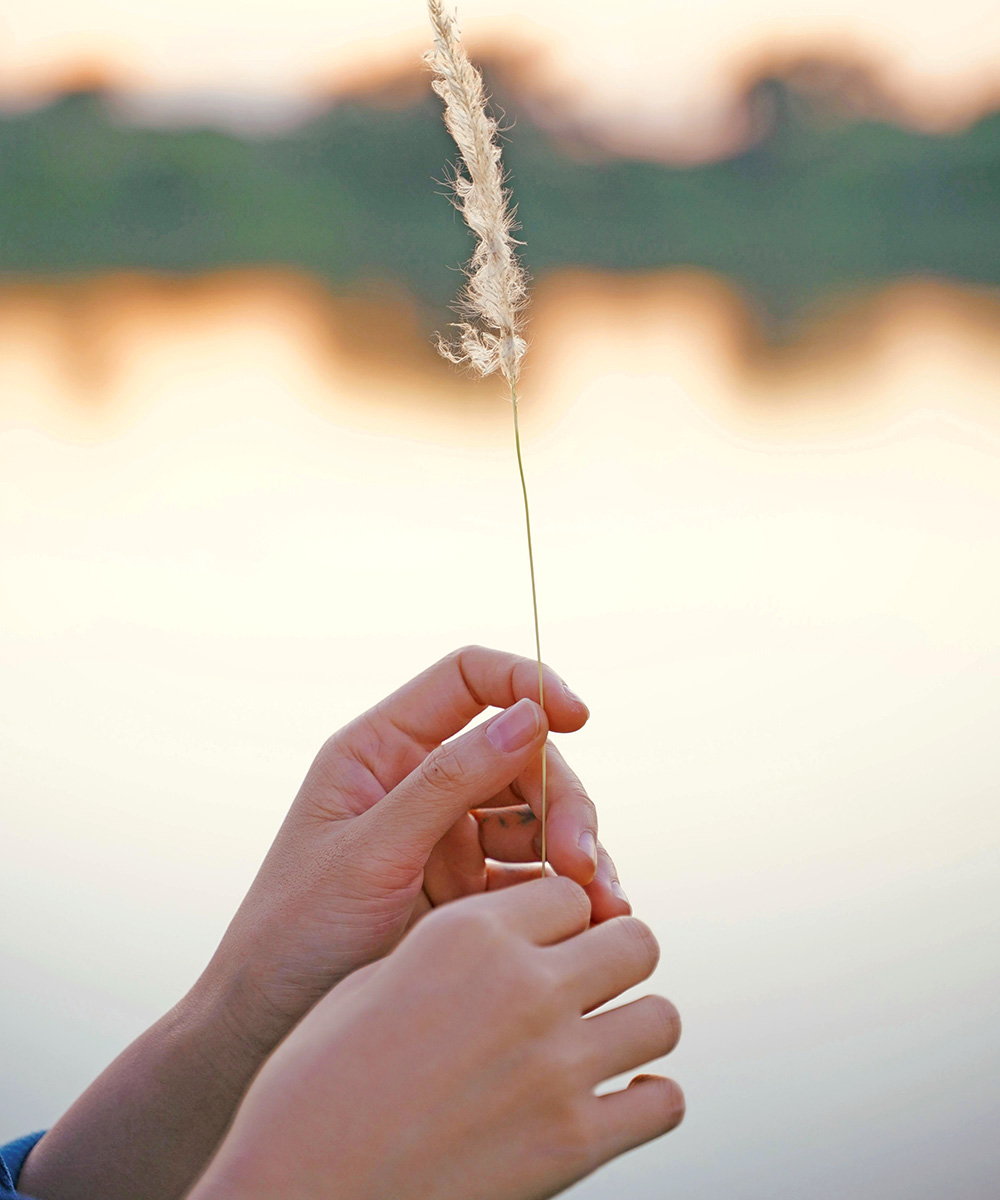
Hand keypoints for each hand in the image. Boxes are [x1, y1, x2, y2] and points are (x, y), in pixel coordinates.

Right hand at [189, 878, 683, 1199]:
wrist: (299, 1192)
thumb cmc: (314, 1089)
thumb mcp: (372, 983)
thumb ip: (451, 950)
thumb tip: (505, 941)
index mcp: (466, 935)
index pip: (568, 893)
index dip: (561, 919)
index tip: (549, 943)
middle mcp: (523, 986)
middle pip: (635, 941)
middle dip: (617, 959)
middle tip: (591, 987)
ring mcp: (556, 1066)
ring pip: (662, 1017)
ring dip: (637, 1026)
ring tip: (604, 1044)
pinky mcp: (575, 1144)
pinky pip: (663, 1102)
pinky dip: (646, 1101)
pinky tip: (614, 1102)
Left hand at [206, 645, 629, 1050]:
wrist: (266, 1032)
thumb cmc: (294, 934)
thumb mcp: (369, 854)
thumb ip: (447, 783)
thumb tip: (529, 717)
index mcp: (381, 751)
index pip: (466, 680)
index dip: (525, 683)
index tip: (575, 716)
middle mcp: (421, 783)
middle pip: (520, 754)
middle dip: (561, 799)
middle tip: (580, 863)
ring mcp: (449, 836)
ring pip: (539, 815)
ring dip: (577, 850)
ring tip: (601, 906)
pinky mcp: (470, 892)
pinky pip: (537, 876)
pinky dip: (571, 894)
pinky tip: (594, 923)